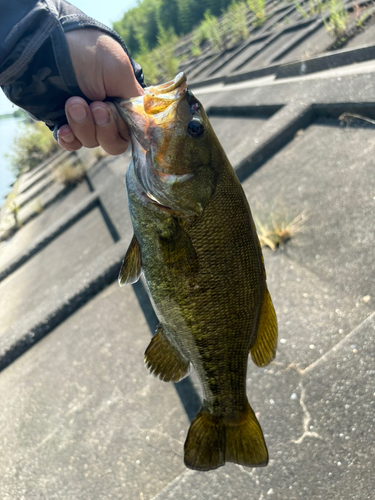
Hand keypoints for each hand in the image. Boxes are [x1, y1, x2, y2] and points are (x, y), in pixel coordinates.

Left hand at [58, 29, 143, 154]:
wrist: (51, 45)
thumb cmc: (91, 53)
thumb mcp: (121, 71)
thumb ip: (135, 100)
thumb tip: (144, 122)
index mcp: (125, 104)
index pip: (133, 132)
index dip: (124, 127)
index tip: (112, 109)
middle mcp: (108, 115)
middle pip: (114, 143)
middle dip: (105, 128)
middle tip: (95, 106)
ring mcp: (86, 121)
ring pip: (92, 142)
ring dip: (84, 126)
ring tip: (73, 102)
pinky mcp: (64, 124)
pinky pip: (71, 144)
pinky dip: (70, 139)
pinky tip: (64, 129)